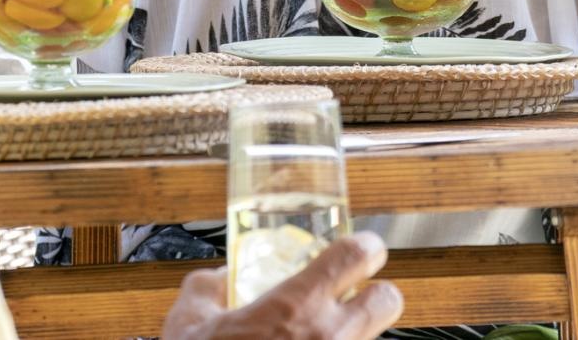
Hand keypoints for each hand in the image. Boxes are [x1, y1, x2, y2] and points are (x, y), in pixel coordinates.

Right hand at [160, 232, 403, 339]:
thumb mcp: (188, 322)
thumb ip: (207, 287)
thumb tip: (221, 278)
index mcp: (296, 306)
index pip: (357, 255)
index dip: (366, 246)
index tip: (362, 248)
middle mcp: (330, 337)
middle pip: (389, 300)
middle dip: (376, 293)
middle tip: (351, 296)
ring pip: (373, 339)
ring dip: (354, 333)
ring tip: (318, 337)